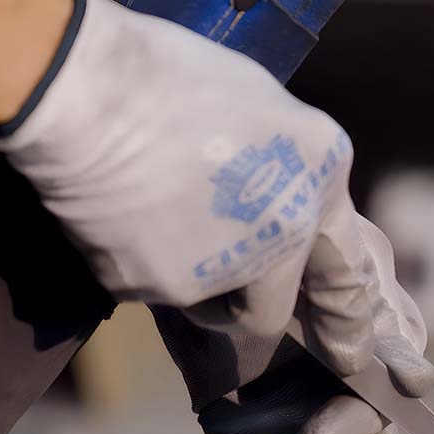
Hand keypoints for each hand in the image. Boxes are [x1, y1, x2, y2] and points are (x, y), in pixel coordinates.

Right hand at [0, 0, 382, 364]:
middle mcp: (288, 230)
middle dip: (242, 306)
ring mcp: (228, 266)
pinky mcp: (163, 287)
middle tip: (215, 290)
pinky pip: (151, 286)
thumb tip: (278, 195)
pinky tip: (121, 214)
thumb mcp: (259, 103)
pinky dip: (138, 260)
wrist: (84, 92)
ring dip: (187, 272)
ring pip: (205, 298)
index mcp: (320, 175)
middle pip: (266, 310)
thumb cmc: (168, 77)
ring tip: (155, 210)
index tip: (349, 356)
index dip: (346, 318)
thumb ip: (282, 162)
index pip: (345, 267)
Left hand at [150, 214, 433, 433]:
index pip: (387, 408)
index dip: (363, 426)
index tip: (324, 432)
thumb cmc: (290, 231)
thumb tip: (418, 381)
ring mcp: (291, 421)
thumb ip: (375, 311)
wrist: (204, 231)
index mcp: (379, 360)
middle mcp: (343, 399)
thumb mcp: (338, 255)